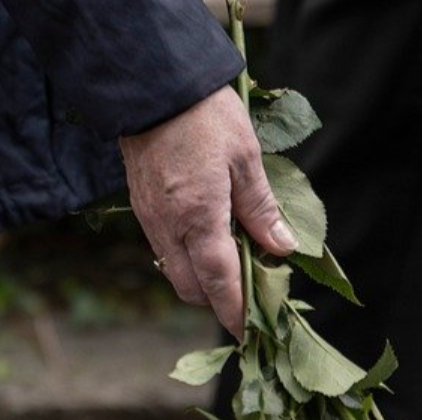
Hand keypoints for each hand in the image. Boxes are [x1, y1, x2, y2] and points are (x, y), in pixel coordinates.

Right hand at [119, 86, 296, 336]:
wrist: (151, 84)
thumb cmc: (204, 116)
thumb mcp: (245, 159)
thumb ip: (261, 209)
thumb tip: (281, 249)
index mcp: (199, 218)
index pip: (219, 282)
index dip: (235, 312)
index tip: (250, 334)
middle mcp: (168, 226)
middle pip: (191, 288)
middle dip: (219, 300)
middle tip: (251, 294)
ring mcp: (149, 218)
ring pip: (174, 271)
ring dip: (201, 280)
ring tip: (234, 266)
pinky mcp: (140, 206)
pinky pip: (163, 248)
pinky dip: (186, 257)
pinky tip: (208, 240)